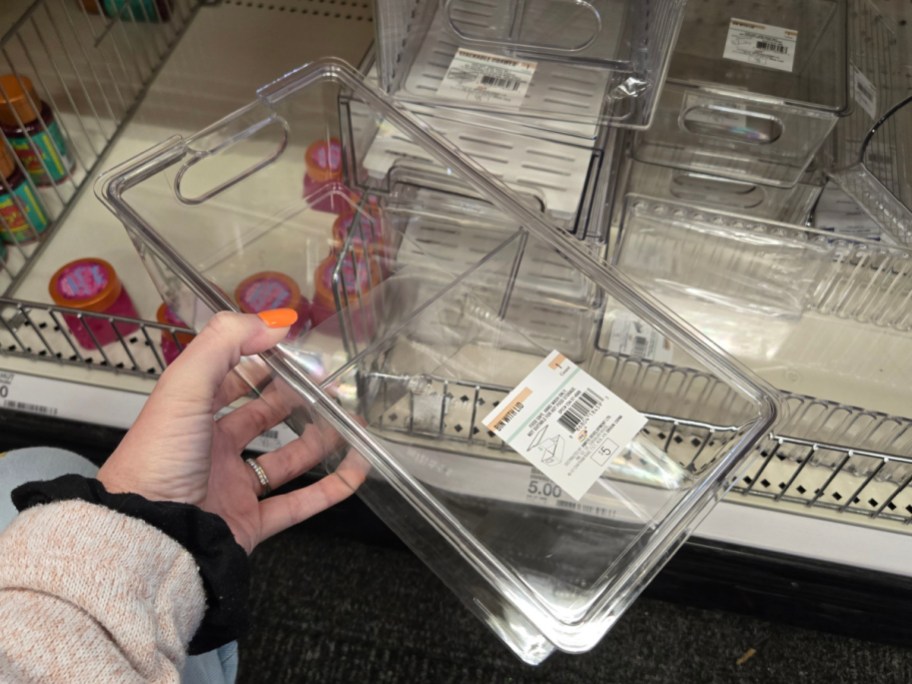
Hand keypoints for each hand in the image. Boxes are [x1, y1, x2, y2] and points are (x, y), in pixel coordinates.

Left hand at [98, 309, 366, 552]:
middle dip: (293, 399)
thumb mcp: (184, 386)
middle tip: (328, 385)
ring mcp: (232, 488)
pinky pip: (298, 504)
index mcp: (191, 416)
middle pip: (260, 419)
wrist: (150, 535)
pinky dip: (329, 489)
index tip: (294, 348)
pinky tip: (355, 471)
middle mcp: (211, 450)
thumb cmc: (158, 458)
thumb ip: (225, 344)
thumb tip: (274, 321)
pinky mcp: (250, 524)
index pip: (228, 379)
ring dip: (317, 441)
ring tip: (349, 423)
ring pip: (284, 461)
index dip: (258, 360)